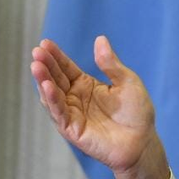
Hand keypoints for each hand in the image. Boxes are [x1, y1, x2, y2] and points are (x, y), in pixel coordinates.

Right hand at [31, 36, 169, 178]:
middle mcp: (75, 98)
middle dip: (46, 65)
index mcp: (86, 85)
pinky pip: (59, 113)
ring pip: (52, 95)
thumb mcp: (127, 82)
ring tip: (36, 66)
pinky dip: (51, 100)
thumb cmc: (137, 112)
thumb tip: (100, 39)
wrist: (143, 140)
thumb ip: (111, 64)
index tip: (45, 43)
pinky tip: (47, 86)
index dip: (56, 56)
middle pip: (56, 79)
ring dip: (43, 81)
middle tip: (37, 52)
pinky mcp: (72, 129)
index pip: (66, 68)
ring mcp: (72, 113)